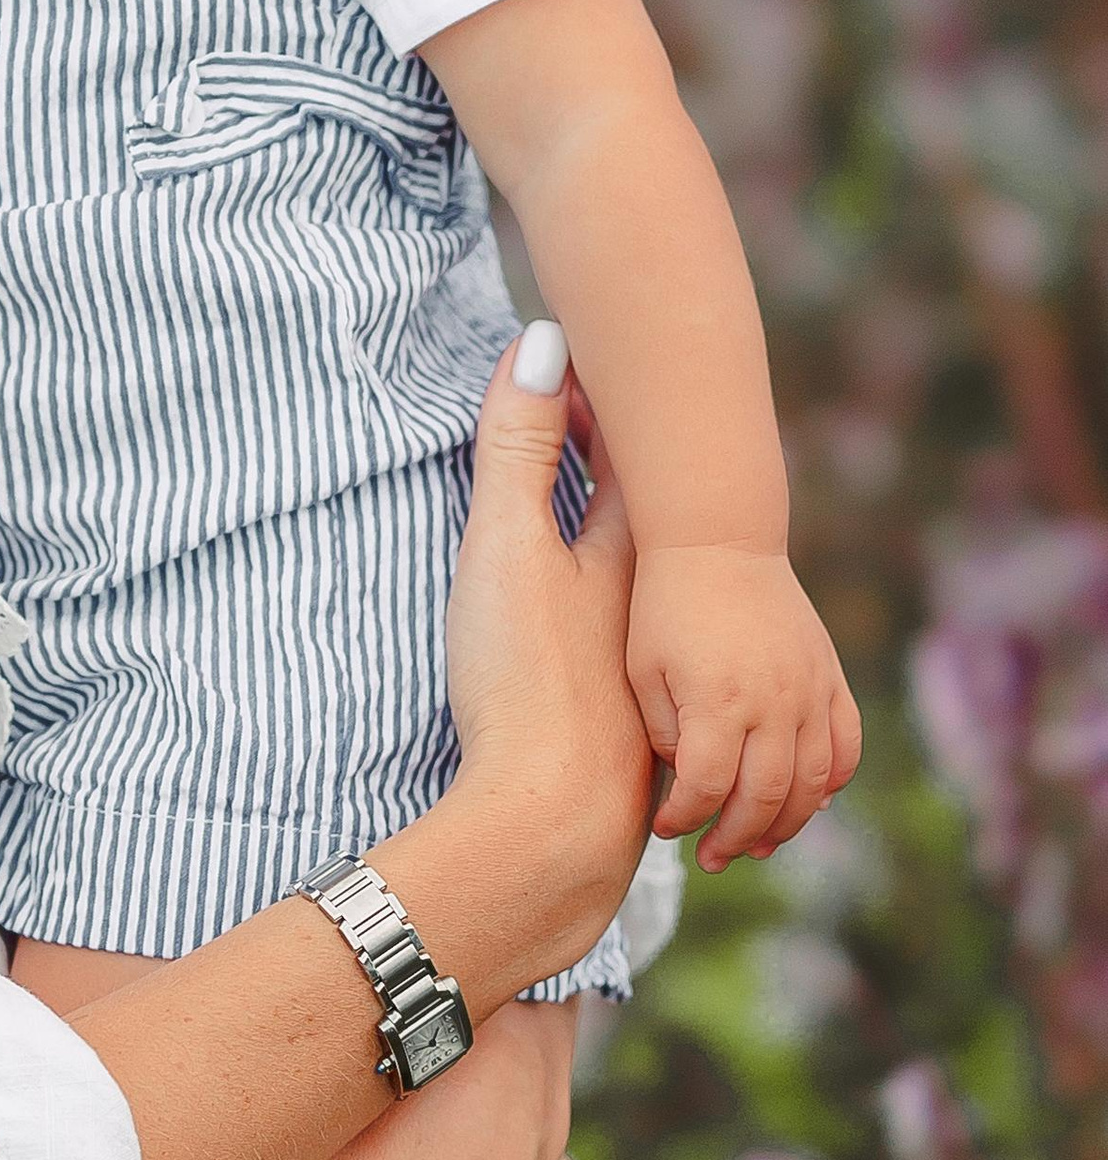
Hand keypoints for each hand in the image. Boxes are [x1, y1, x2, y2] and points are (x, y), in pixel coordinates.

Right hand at [424, 330, 656, 979]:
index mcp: (630, 558)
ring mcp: (644, 679)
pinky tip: (606, 663)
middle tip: (597, 428)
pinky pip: (635, 666)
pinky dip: (622, 641)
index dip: (600, 409)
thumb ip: (516, 448)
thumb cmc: (526, 680)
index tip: (579, 366)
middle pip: (649, 528)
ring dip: (631, 565)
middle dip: (624, 479)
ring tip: (606, 533)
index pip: (626, 460)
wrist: (549, 822)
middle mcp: (653, 614)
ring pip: (649, 604)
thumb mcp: (507, 550)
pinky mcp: (628, 736)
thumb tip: (540, 337)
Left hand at [627, 545, 861, 870]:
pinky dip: (832, 781)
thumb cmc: (664, 604)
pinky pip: (845, 744)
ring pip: (813, 782)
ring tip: (757, 844)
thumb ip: (667, 732)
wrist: (717, 540)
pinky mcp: (829, 676)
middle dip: (735, 837)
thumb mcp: (643, 669)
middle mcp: (772, 701)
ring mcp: (809, 690)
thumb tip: (693, 781)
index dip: (686, 818)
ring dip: (787, 823)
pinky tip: (809, 801)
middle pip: (765, 797)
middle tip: (712, 858)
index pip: (707, 788)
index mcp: (718, 701)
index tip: (666, 827)